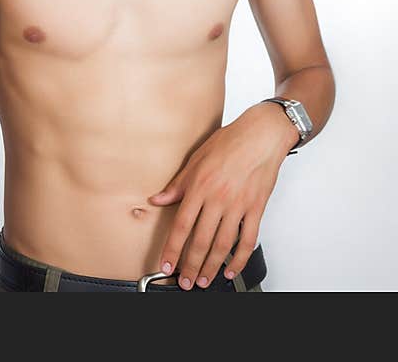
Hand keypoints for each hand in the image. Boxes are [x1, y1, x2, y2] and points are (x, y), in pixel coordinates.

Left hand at [148, 103, 296, 288]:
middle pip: (201, 240)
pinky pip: (248, 240)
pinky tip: (231, 269)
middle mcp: (218, 199)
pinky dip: (239, 258)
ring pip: (223, 244)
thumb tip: (158, 200)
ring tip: (203, 280)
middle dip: (191, 265)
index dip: (172, 249)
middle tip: (184, 282)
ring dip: (212, 266)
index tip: (166, 265)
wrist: (260, 135)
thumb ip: (177, 185)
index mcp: (199, 187)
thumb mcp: (195, 159)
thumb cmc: (228, 143)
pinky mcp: (256, 209)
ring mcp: (238, 206)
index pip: (181, 225)